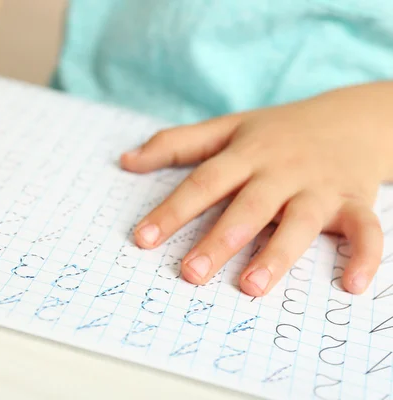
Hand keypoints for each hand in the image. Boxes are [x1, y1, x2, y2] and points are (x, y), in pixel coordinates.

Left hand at [121, 83, 392, 295]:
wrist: (350, 119)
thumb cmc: (277, 131)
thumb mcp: (226, 127)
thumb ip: (176, 143)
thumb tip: (125, 161)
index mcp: (246, 152)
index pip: (203, 182)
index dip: (173, 211)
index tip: (142, 240)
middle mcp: (281, 170)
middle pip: (247, 206)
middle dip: (218, 240)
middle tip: (190, 274)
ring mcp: (319, 187)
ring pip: (299, 222)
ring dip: (276, 254)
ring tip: (250, 287)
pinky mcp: (354, 201)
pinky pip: (367, 229)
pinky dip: (365, 256)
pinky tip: (351, 286)